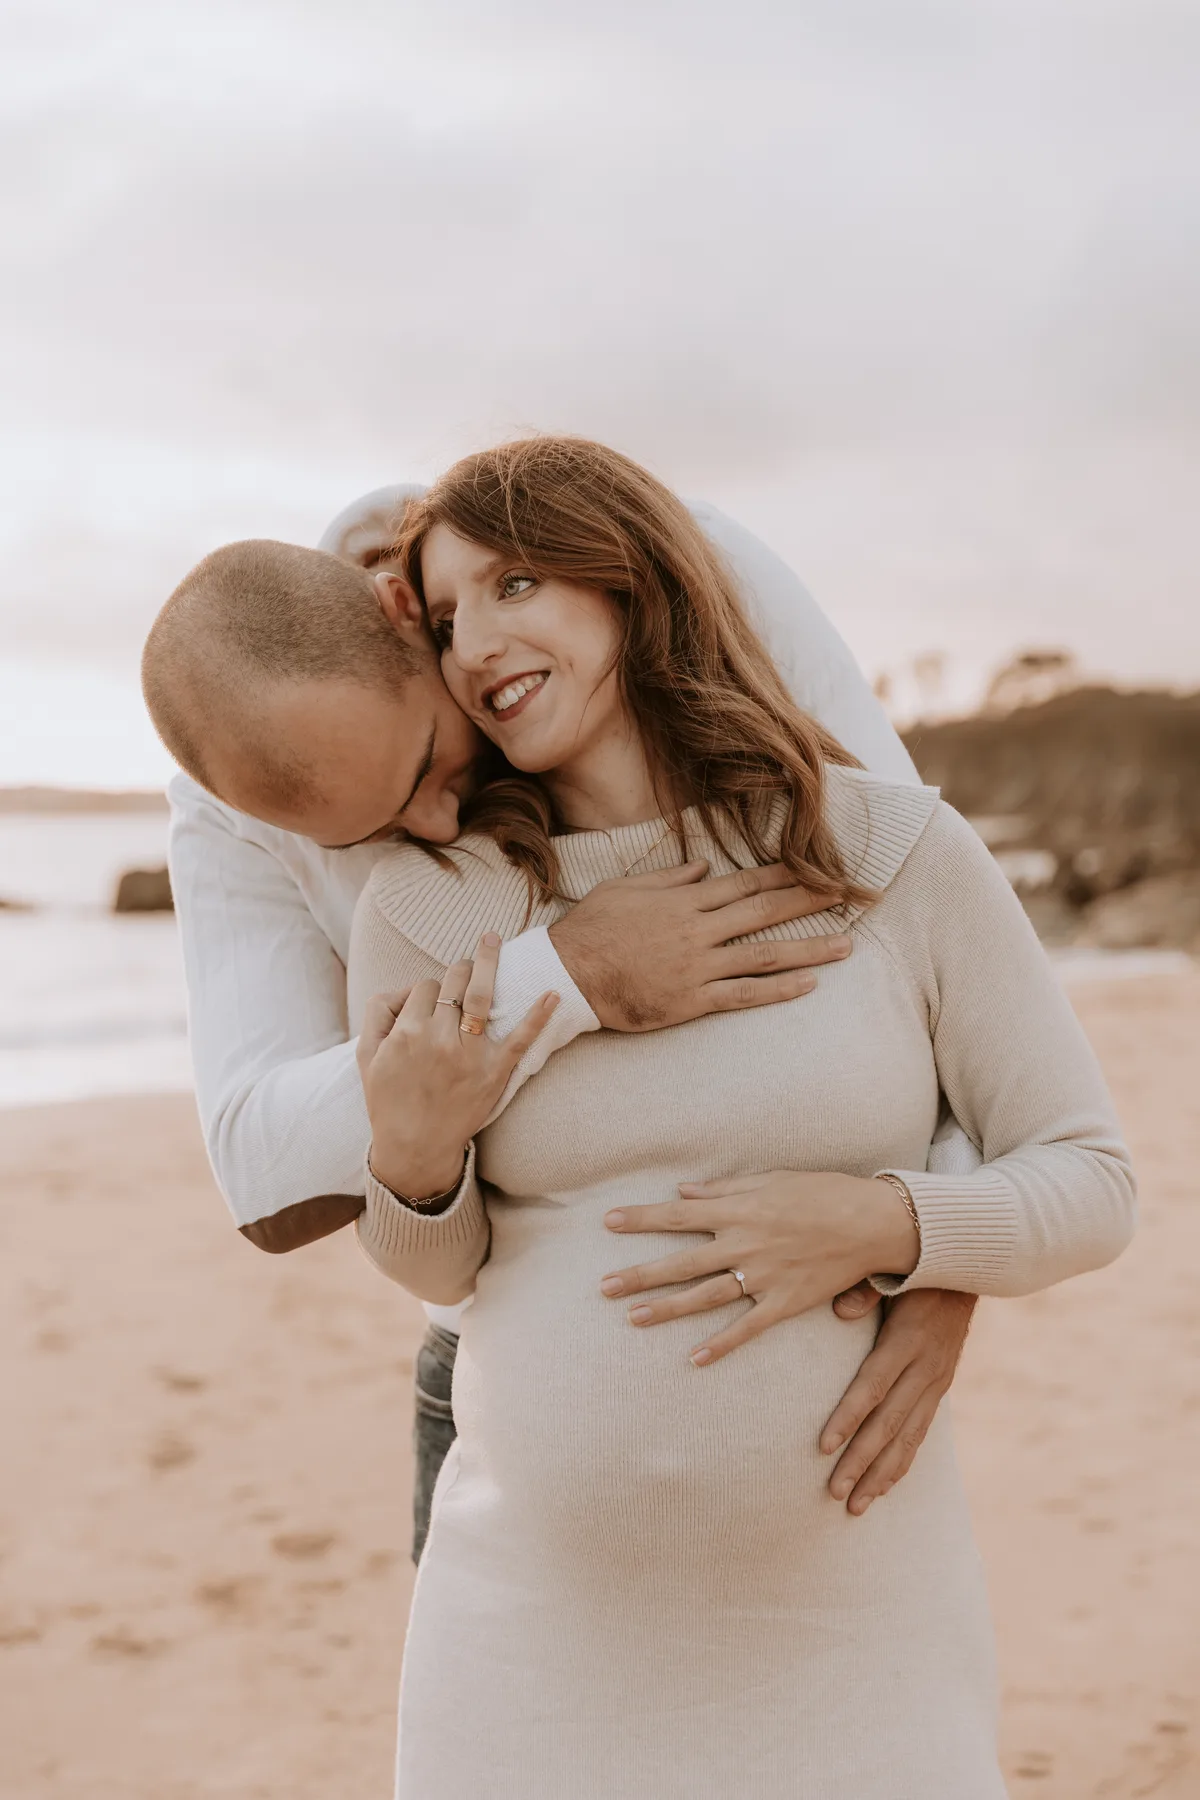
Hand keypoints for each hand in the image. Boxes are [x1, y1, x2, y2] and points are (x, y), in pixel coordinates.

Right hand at [357, 933, 557, 1199]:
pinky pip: (520, 1040)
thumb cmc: (388, 1100)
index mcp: (407, 1033)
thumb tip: (404, 988)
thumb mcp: (366, 1056)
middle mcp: (438, 1039)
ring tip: (492, 942)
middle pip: (453, 983)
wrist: (414, 1147)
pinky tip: (553, 993)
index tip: (433, 999)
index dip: (429, 989)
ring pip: (480, 996)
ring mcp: (469, 1055)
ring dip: (487, 963)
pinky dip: (539, 1015)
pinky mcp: (494, 1073)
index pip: (425, 987)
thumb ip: (378, 1014)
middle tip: (464, 966)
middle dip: (458, 969)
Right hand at [548, 862, 851, 1029]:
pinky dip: (777, 990)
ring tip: (845, 945)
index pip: (745, 883)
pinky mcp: (692, 1000)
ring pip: (764, 954)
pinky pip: (743, 994)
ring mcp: (698, 966)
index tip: (816, 868)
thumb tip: (704, 867)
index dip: (784, 875)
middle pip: (764, 912)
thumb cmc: (591, 929)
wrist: (568, 975)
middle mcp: (698, 930)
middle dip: (809, 901)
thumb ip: (669, 878)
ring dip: (808, 948)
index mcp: (684, 900)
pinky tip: (808, 985)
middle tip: (847, 896)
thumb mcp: (625, 888)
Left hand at [600, 1169, 919, 1361]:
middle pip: (681, 1262)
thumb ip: (725, 1187)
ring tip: (633, 1318)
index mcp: (738, 1210)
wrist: (873, 1222)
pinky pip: (747, 1328)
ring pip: (705, 1296)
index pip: (677, 1216)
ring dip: (667, 1308)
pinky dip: (721, 1345)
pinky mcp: (785, 1302)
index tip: (607, 1222)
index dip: (641, 1219)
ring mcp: (763, 1276)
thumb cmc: (822, 1192)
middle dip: (640, 1274)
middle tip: (603, 1287)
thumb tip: (683, 1192)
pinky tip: (694, 1359)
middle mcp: (744, 1244)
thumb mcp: (771, 1179)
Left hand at [819, 1288, 977, 1513]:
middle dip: (860, 1461)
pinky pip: (920, 1434)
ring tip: (855, 1506)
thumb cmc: (916, 1269)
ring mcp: (936, 1382)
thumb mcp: (892, 1272)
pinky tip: (884, 1486)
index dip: (848, 1417)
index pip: (873, 1386)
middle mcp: (925, 1368)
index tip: (823, 1446)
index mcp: (907, 1340)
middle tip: (834, 1493)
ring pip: (907, 1439)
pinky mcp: (940, 1388)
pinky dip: (902, 1463)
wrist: (969, 1270)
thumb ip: (866, 1290)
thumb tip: (840, 1310)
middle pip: (888, 1424)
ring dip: (881, 1474)